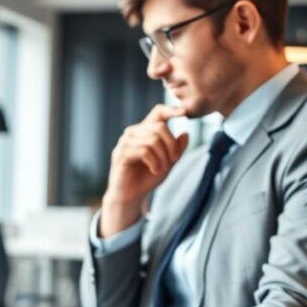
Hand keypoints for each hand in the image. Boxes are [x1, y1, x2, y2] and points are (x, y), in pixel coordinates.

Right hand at [101, 104, 188, 236]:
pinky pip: (144, 151)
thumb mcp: (168, 163)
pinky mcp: (121, 153)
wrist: (131, 196)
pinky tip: (154, 170)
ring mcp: (125, 142)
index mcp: (144, 131)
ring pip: (153, 140)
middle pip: (160, 127)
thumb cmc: (147, 178)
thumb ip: (177, 150)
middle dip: (171, 145)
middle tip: (174, 161)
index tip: (185, 112)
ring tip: (162, 170)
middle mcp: (133, 132)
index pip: (158, 112)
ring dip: (163, 157)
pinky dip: (154, 162)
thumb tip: (186, 133)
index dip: (171, 109)